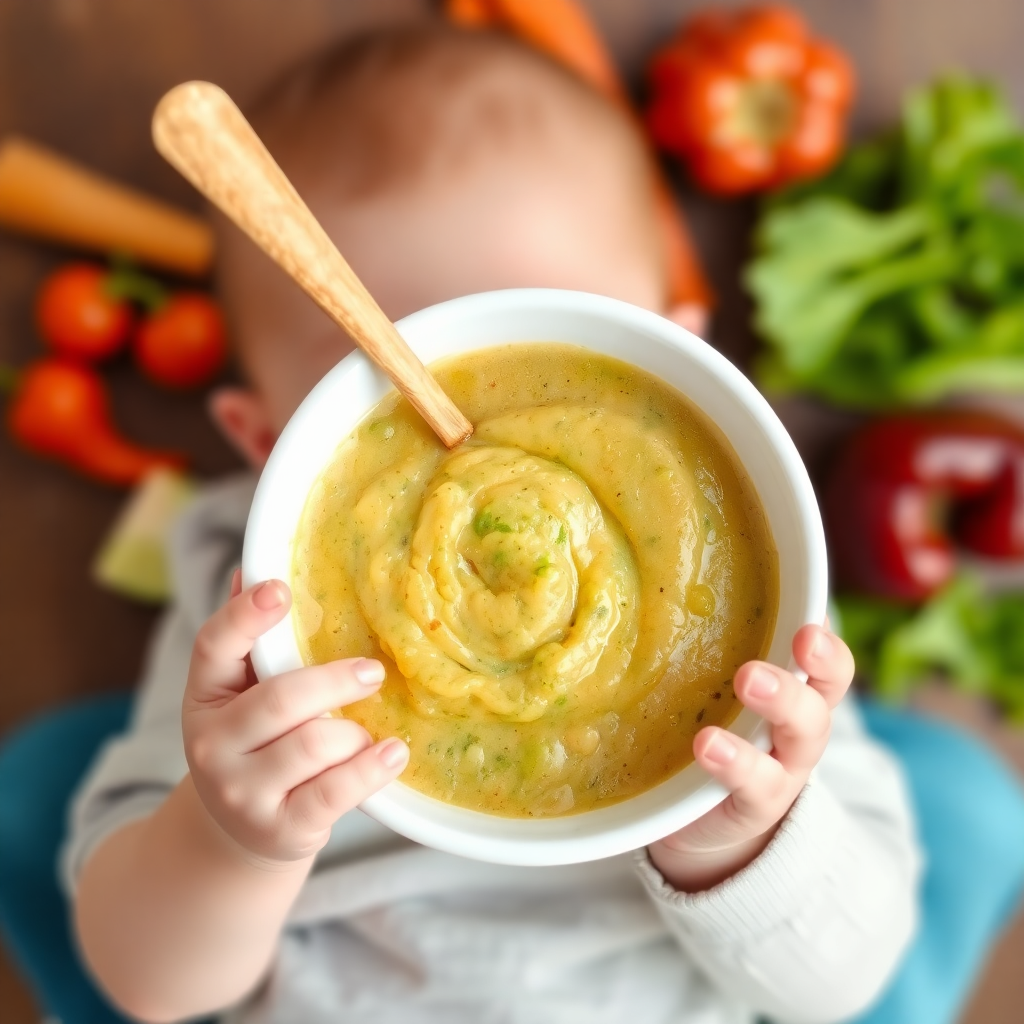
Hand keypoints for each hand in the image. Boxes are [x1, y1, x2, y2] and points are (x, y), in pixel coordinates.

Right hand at [182, 571, 408, 865]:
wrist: (239, 833)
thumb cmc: (257, 743)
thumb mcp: (243, 693)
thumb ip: (252, 638)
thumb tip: (255, 565)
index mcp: (205, 694)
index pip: (213, 647)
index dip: (245, 616)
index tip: (281, 588)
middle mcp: (212, 743)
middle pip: (278, 700)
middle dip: (334, 681)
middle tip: (374, 671)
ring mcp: (241, 791)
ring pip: (313, 745)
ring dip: (354, 732)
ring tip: (372, 729)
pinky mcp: (279, 828)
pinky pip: (334, 793)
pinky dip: (371, 770)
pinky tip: (394, 753)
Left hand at [648, 622, 853, 890]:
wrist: (703, 814)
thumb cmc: (720, 726)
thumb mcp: (722, 681)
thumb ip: (723, 640)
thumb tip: (695, 571)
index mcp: (798, 692)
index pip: (828, 666)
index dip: (826, 648)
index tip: (810, 627)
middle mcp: (798, 730)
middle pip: (816, 704)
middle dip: (797, 681)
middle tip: (753, 669)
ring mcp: (781, 770)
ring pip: (796, 742)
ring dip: (773, 712)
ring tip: (741, 687)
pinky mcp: (752, 805)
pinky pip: (752, 786)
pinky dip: (733, 764)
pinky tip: (706, 745)